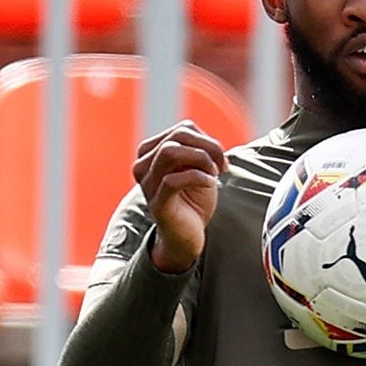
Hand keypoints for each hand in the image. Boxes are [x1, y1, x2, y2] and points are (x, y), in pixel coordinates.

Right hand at [134, 122, 226, 273]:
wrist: (187, 235)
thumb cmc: (193, 200)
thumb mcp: (198, 168)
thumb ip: (199, 149)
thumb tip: (209, 142)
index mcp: (151, 153)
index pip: (182, 130)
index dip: (207, 140)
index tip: (221, 159)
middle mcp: (143, 165)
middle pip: (176, 137)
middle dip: (207, 148)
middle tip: (222, 166)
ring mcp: (147, 184)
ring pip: (169, 153)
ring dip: (200, 159)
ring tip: (214, 174)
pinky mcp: (156, 203)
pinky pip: (173, 180)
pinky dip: (198, 177)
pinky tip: (211, 184)